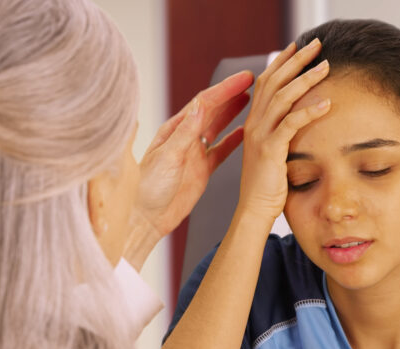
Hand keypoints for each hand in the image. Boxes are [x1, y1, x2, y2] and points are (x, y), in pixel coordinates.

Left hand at [125, 71, 253, 267]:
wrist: (145, 218)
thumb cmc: (147, 188)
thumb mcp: (167, 156)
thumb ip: (186, 132)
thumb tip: (200, 106)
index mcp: (174, 130)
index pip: (204, 103)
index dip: (226, 89)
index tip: (244, 78)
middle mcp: (184, 138)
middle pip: (213, 110)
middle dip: (232, 95)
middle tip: (253, 82)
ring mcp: (194, 154)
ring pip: (218, 127)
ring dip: (233, 113)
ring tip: (251, 100)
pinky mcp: (201, 171)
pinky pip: (221, 152)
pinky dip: (233, 141)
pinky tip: (245, 133)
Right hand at [237, 38, 331, 222]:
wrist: (253, 210)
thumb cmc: (268, 186)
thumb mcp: (273, 153)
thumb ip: (281, 133)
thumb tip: (298, 121)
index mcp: (254, 122)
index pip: (266, 81)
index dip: (281, 61)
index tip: (297, 46)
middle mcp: (254, 123)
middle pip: (274, 81)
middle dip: (296, 60)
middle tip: (316, 44)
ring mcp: (260, 135)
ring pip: (282, 97)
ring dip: (306, 79)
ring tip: (326, 66)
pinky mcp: (270, 150)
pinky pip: (291, 124)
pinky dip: (309, 111)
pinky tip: (327, 103)